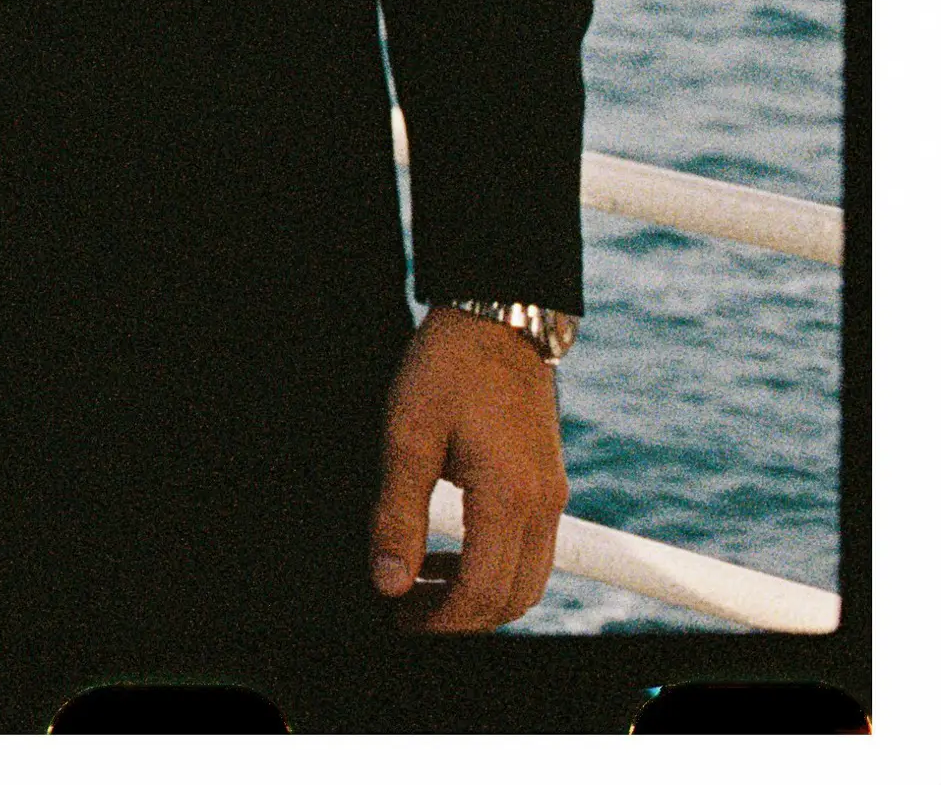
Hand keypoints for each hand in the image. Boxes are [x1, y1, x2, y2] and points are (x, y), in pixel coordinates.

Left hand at [373, 306, 565, 629]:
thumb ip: (397, 515)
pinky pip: (531, 550)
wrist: (496, 320)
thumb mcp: (406, 437)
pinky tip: (450, 551)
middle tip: (407, 612)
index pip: (484, 591)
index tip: (401, 621)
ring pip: (528, 580)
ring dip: (479, 595)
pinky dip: (494, 566)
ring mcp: (553, 497)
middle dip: (462, 618)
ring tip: (420, 584)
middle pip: (514, 598)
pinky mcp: (549, 486)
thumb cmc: (447, 369)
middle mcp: (543, 505)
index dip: (442, 620)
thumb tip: (388, 581)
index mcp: (509, 496)